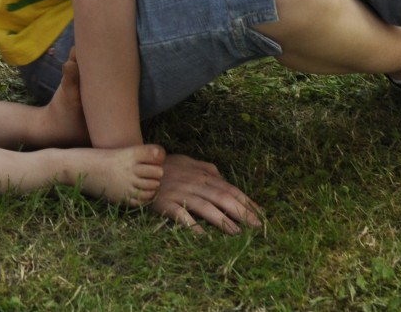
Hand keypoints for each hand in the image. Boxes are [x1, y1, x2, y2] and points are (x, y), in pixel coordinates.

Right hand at [147, 154, 262, 234]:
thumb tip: (223, 176)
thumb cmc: (165, 166)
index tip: (261, 215)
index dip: (247, 202)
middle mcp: (195, 183)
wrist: (138, 167)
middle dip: (242, 212)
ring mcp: (181, 193)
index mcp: (203, 174)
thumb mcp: (187, 161)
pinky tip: (204, 238)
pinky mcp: (166, 204)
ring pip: (206, 207)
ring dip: (223, 220)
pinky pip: (182, 216)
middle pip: (223, 197)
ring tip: (238, 233)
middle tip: (257, 227)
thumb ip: (206, 168)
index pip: (230, 188)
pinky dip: (193, 227)